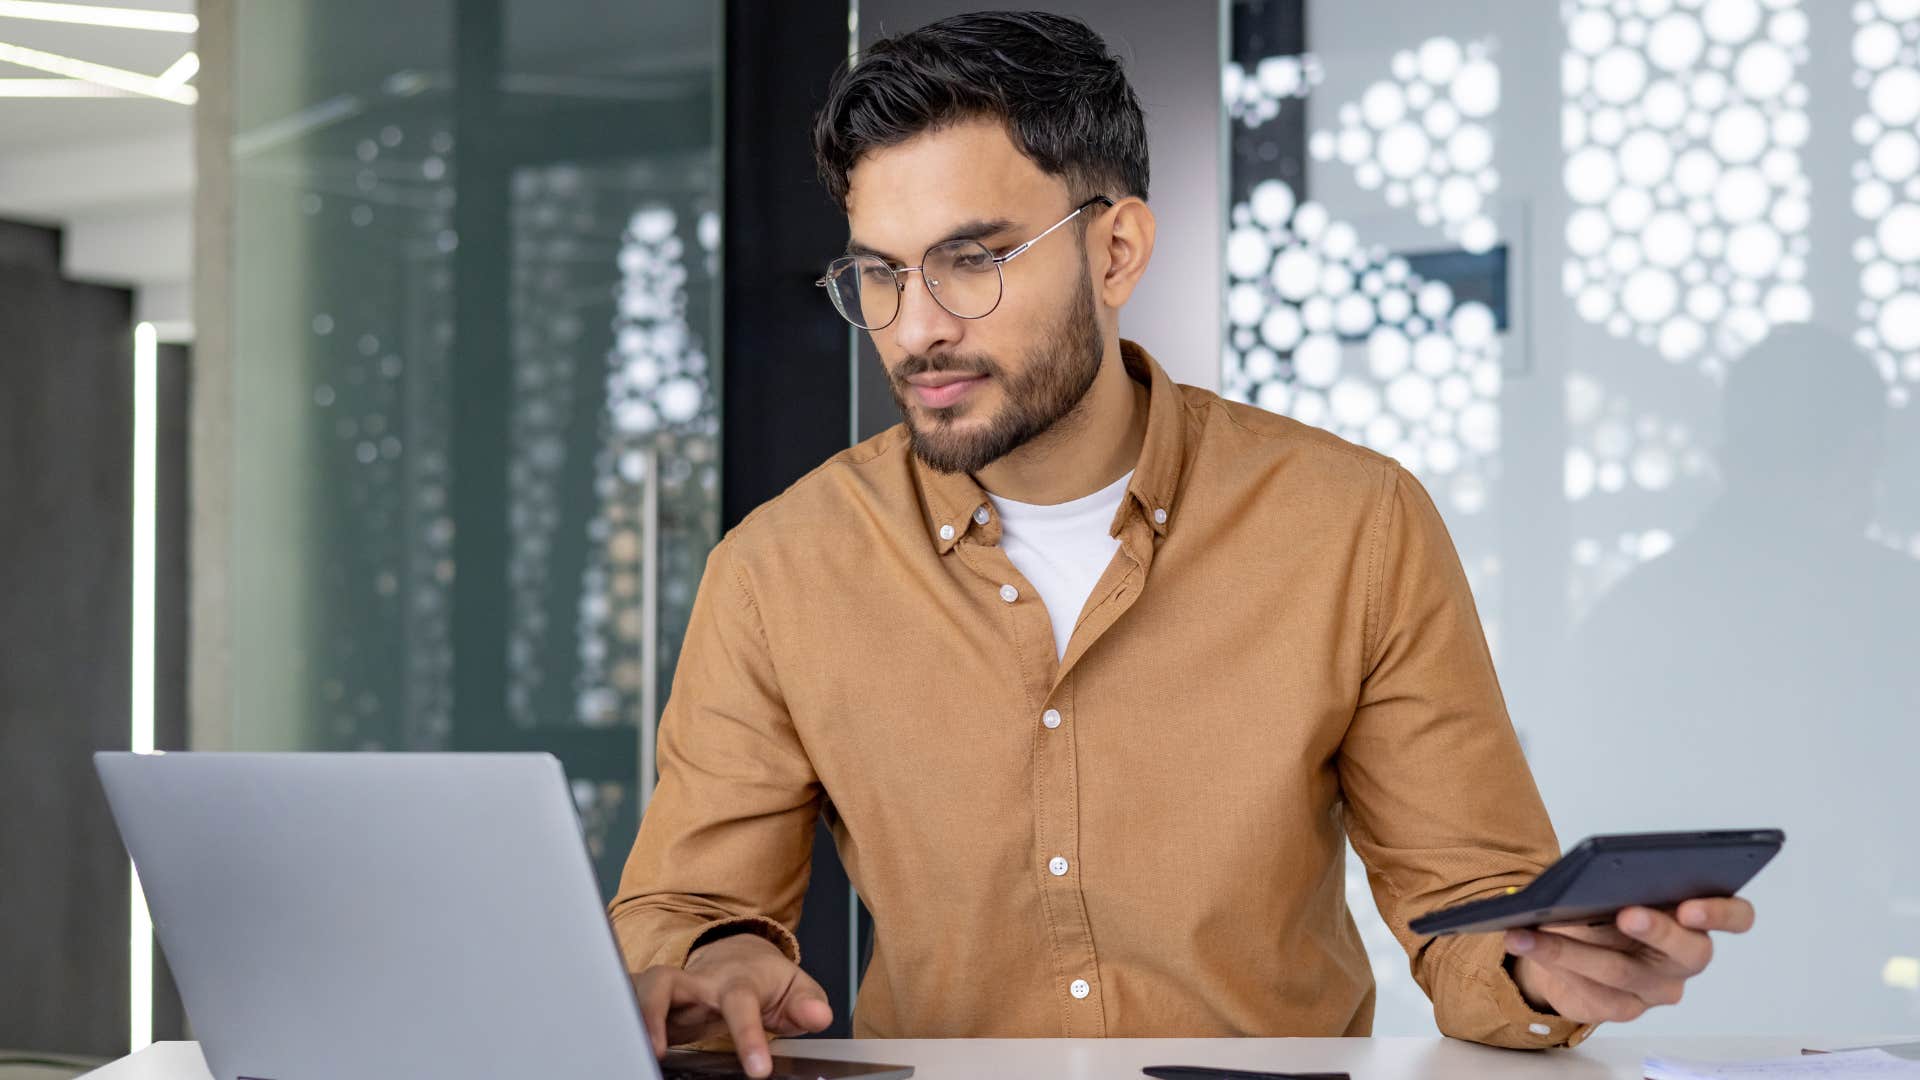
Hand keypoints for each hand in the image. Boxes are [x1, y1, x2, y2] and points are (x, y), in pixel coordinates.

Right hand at [629, 932, 834, 1077]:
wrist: (736, 956)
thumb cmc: (764, 979)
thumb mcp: (794, 989)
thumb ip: (808, 1004)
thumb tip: (821, 1016)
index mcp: (735, 981)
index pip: (740, 1003)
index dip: (748, 1035)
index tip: (758, 1071)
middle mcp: (696, 982)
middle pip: (666, 983)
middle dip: (655, 1010)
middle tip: (656, 1052)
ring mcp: (670, 992)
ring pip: (637, 990)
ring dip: (631, 1017)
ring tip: (638, 1052)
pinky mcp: (650, 1003)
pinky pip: (627, 1006)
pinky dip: (621, 1022)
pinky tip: (622, 1046)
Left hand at [1505, 897, 1755, 1023]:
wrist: (1571, 941)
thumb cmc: (1602, 904)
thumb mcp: (1610, 884)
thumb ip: (1616, 878)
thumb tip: (1594, 873)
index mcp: (1696, 917)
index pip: (1737, 916)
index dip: (1721, 913)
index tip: (1691, 904)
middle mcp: (1685, 957)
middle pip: (1690, 951)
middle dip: (1657, 930)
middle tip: (1626, 913)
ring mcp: (1658, 988)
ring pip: (1623, 972)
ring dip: (1572, 949)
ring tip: (1532, 930)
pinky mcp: (1625, 1008)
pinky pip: (1594, 995)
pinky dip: (1556, 965)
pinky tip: (1528, 944)